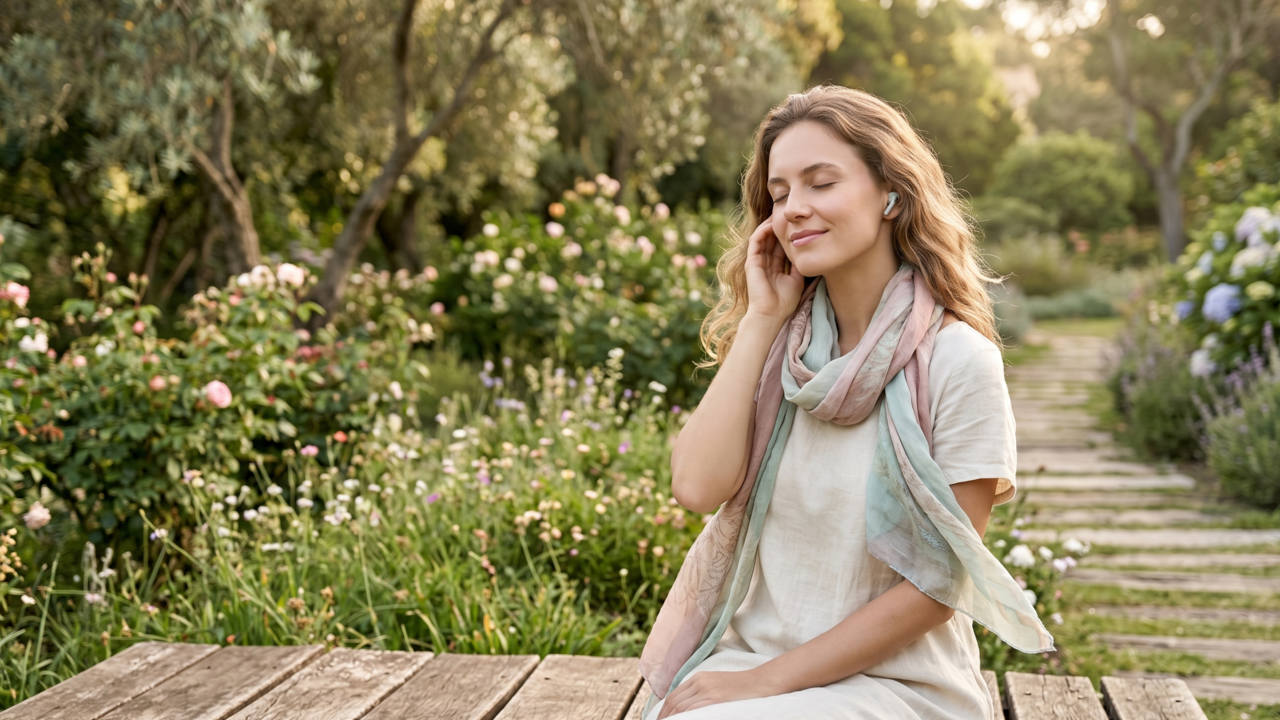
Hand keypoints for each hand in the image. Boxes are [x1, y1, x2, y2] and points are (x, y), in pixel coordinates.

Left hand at [655, 668, 783, 717]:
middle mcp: (700, 682)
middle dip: (664, 717)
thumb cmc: (741, 688)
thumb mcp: (717, 685)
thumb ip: (701, 692)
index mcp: (698, 678)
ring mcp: (708, 690)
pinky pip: (694, 711)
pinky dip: (684, 718)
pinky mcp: (716, 699)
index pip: (673, 696)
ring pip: (681, 708)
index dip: (664, 711)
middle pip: (674, 703)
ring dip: (672, 719)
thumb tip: (687, 709)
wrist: (761, 682)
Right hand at [743, 219, 803, 323]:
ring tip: (779, 215)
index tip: (797, 225)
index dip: (787, 236)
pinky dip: (762, 231)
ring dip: (770, 225)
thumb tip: (806, 251)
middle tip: (788, 215)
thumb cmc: (784, 302)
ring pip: (763, 238)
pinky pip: (756, 241)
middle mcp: (765, 263)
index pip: (780, 247)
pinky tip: (772, 225)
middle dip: (778, 227)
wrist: (771, 314)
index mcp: (775, 268)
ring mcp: (757, 262)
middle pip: (771, 240)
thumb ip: (798, 265)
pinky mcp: (751, 262)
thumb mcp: (796, 280)